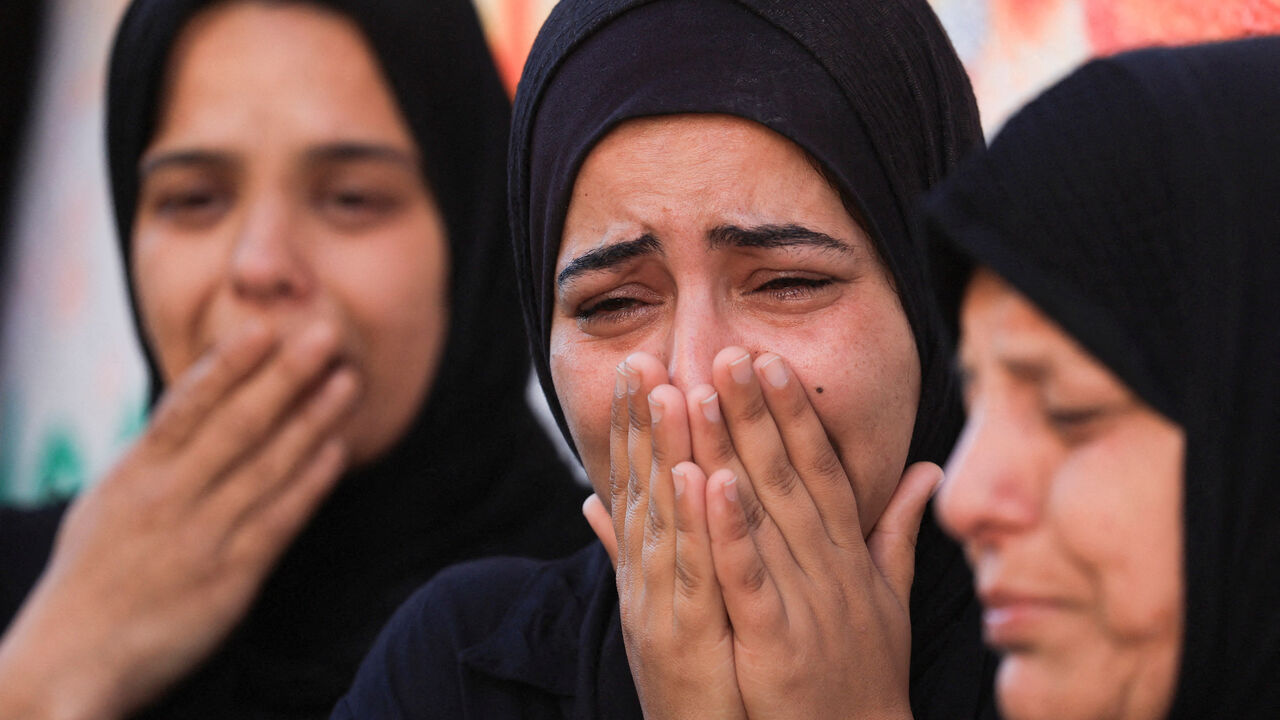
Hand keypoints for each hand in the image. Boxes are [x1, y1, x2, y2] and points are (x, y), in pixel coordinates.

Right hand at [0, 320, 357, 719]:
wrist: (71, 660)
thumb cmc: (96, 575)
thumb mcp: (109, 500)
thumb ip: (156, 454)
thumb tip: (197, 402)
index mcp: (135, 474)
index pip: (186, 406)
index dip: (228, 365)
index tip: (263, 327)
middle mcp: (169, 498)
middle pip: (237, 424)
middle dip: (285, 376)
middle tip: (326, 334)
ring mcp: (202, 536)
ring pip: (268, 465)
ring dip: (313, 420)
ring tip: (348, 381)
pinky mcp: (231, 577)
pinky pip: (280, 519)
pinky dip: (311, 482)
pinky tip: (338, 451)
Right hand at [584, 352, 746, 719]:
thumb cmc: (688, 679)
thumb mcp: (655, 606)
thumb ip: (629, 547)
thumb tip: (593, 500)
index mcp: (646, 566)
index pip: (638, 482)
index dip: (635, 425)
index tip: (640, 368)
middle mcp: (645, 577)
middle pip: (643, 487)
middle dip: (641, 421)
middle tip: (643, 358)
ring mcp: (661, 604)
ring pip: (665, 516)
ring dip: (665, 452)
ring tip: (670, 391)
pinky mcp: (687, 636)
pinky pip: (695, 571)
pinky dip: (700, 523)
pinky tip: (705, 477)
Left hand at [692, 346, 936, 719]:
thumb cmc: (867, 671)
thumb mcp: (888, 595)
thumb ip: (897, 529)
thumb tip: (924, 471)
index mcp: (846, 552)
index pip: (819, 467)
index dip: (794, 413)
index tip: (769, 362)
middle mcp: (828, 565)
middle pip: (787, 474)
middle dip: (757, 410)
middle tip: (728, 352)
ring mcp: (803, 600)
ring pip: (762, 512)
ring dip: (733, 449)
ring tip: (704, 393)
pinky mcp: (775, 640)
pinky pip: (748, 576)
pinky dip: (728, 529)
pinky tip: (707, 483)